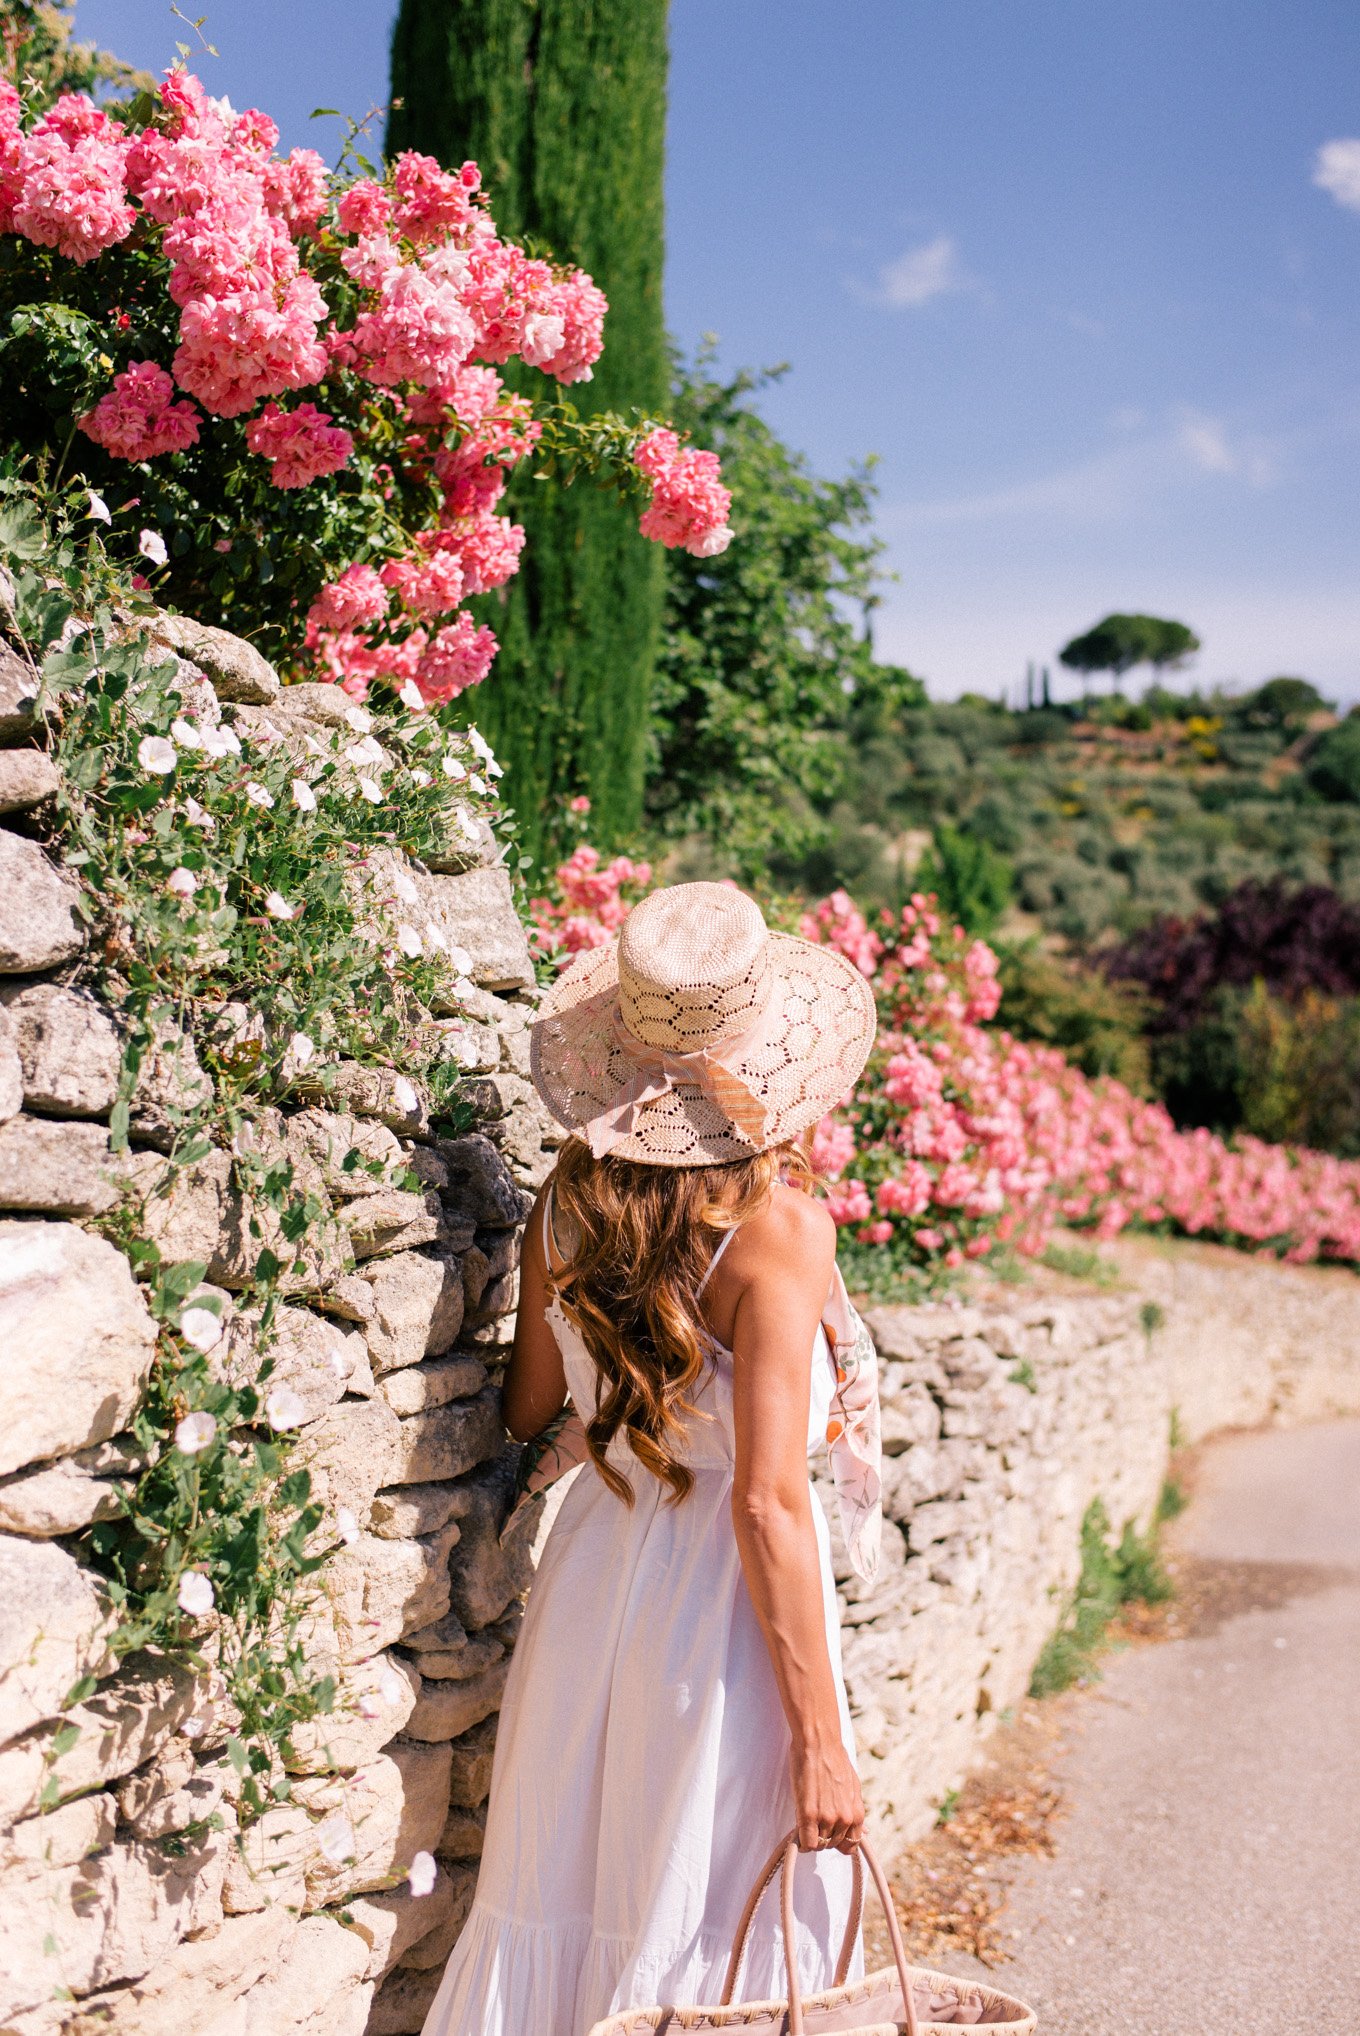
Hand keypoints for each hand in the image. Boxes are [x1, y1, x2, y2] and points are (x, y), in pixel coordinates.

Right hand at [790, 1737, 864, 1854]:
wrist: (820, 1742)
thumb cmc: (834, 1760)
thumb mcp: (853, 1787)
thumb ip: (855, 1811)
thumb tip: (865, 1832)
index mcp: (857, 1813)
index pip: (850, 1845)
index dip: (838, 1841)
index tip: (830, 1832)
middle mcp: (844, 1819)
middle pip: (831, 1844)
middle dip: (823, 1834)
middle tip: (815, 1816)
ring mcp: (826, 1818)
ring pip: (818, 1844)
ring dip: (811, 1835)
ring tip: (806, 1815)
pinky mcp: (808, 1814)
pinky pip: (805, 1843)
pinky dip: (801, 1841)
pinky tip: (799, 1828)